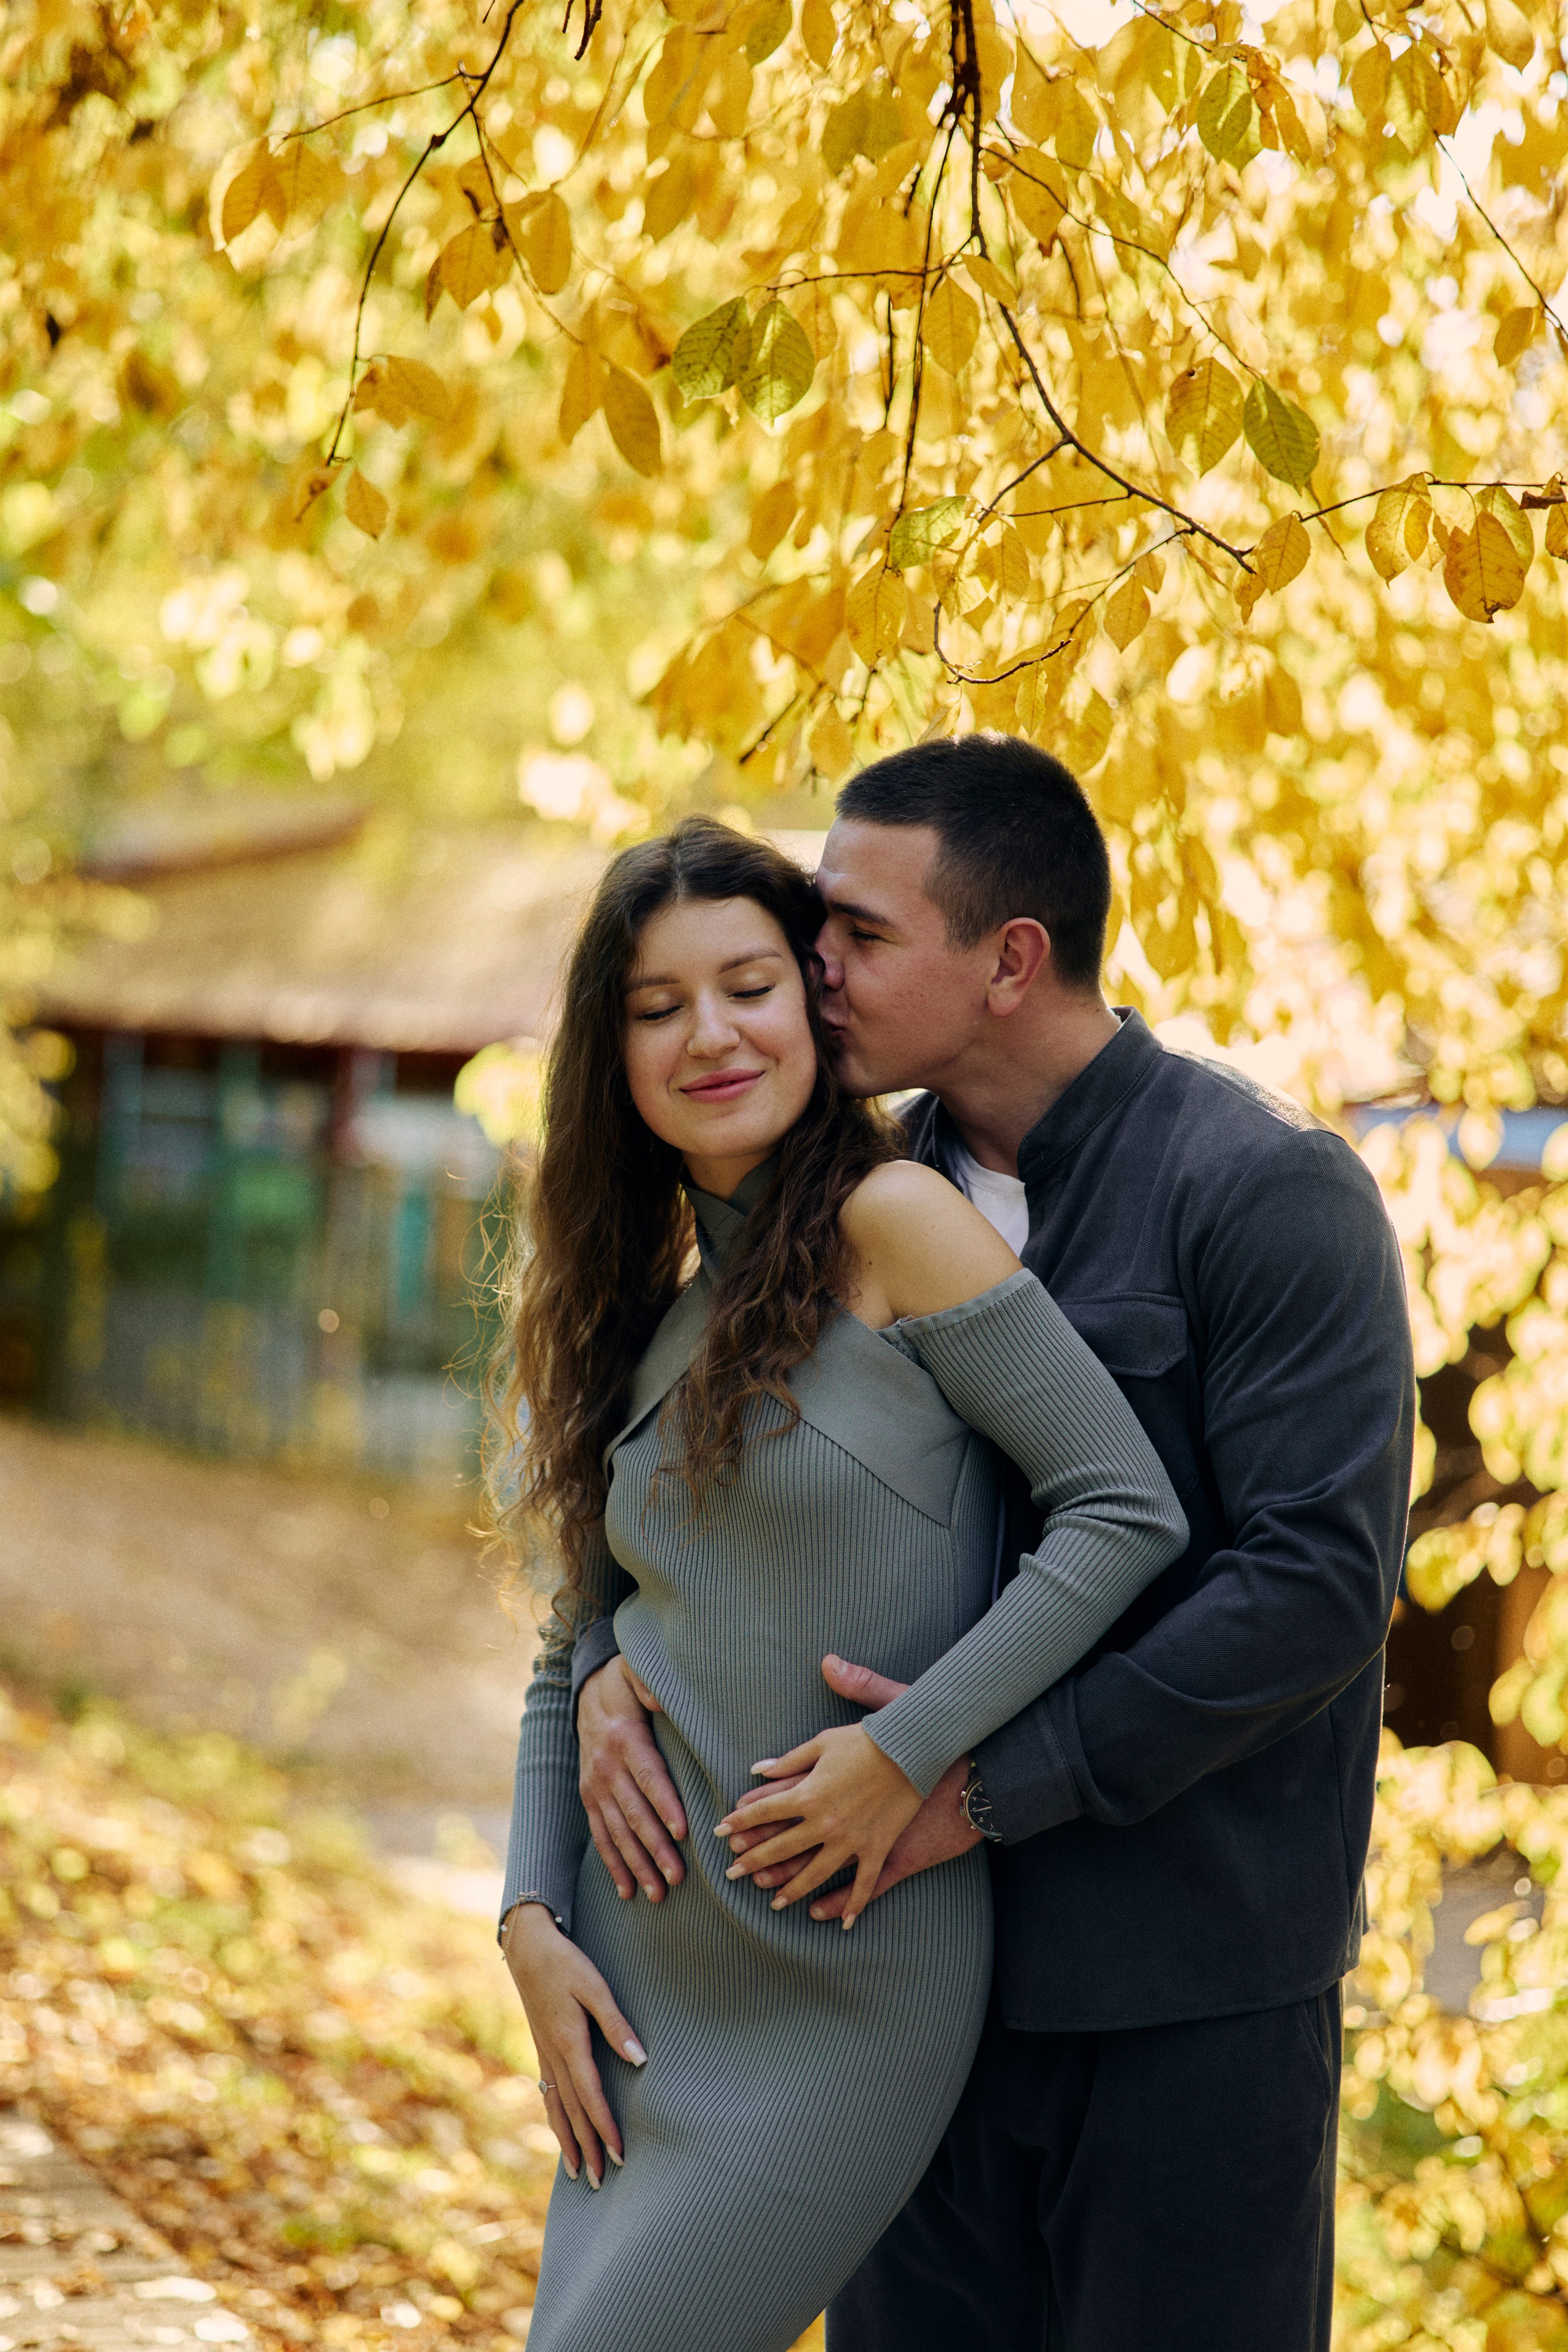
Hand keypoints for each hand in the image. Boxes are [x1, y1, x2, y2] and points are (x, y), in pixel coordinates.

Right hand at [501, 1902, 646, 2187]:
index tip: (619, 2156)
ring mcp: (544, 2054)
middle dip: (587, 2147)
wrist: (527, 1948)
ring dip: (568, 2141)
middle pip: (573, 2112)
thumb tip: (640, 2060)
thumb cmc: (566, 1963)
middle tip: (599, 2181)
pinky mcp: (541, 2049)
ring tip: (576, 2172)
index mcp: (570, 2043)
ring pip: (557, 2107)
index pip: (591, 2097)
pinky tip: (560, 2130)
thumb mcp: (595, 1986)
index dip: (605, 2128)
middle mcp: (554, 2056)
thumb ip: (616, 2024)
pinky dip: (555, 2118)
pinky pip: (548, 2094)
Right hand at [578, 1655, 686, 1902]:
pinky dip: (613, 1864)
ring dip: (637, 1865)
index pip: (648, 1776)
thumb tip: (662, 1697)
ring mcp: (595, 1786)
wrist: (586, 1692)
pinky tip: (627, 1891)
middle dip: (656, 1848)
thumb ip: (648, 1683)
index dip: (665, 1804)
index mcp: (625, 1740)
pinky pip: (600, 1835)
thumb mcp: (634, 1672)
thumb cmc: (623, 1683)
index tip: (683, 1831)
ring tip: (658, 1894)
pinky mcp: (589, 1798)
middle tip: (678, 1878)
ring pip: (617, 1832)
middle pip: (635, 1813)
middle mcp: (606, 1767)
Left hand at [720, 1655, 980, 1921]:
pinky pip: (863, 1884)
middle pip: (780, 1848)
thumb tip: (759, 1769)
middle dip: (751, 1862)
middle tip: (730, 1874)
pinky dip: (853, 1904)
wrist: (913, 1748)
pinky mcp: (877, 1849)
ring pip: (814, 1874)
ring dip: (791, 1889)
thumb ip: (790, 1760)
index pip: (763, 1811)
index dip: (738, 1821)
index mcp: (808, 1793)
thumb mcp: (822, 1743)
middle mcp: (824, 1823)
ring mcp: (850, 1841)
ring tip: (773, 1903)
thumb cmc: (867, 1739)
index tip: (719, 1832)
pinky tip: (843, 1923)